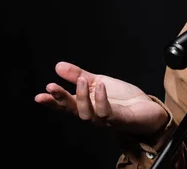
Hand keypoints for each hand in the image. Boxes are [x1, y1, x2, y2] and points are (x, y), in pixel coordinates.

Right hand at [35, 61, 168, 134]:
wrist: (147, 109)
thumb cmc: (122, 98)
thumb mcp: (98, 81)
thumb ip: (78, 75)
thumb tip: (57, 66)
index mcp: (86, 105)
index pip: (65, 105)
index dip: (52, 102)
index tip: (39, 96)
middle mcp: (92, 114)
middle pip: (72, 110)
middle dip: (60, 99)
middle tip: (51, 87)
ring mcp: (105, 119)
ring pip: (87, 113)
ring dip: (82, 96)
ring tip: (81, 80)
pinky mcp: (119, 120)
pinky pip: (106, 112)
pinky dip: (101, 99)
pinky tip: (100, 86)